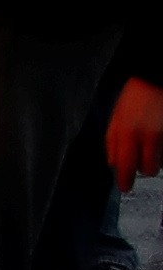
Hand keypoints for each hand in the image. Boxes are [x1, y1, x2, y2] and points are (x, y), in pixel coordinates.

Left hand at [116, 77, 160, 191]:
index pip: (125, 165)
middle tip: (140, 161)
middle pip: (147, 169)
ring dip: (154, 160)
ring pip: (160, 163)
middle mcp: (147, 137)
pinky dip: (162, 152)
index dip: (125, 180)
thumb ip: (112, 142)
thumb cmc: (133, 99)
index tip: (125, 188)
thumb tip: (113, 163)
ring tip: (150, 145)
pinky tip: (158, 141)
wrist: (154, 82)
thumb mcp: (116, 119)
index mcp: (127, 133)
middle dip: (142, 169)